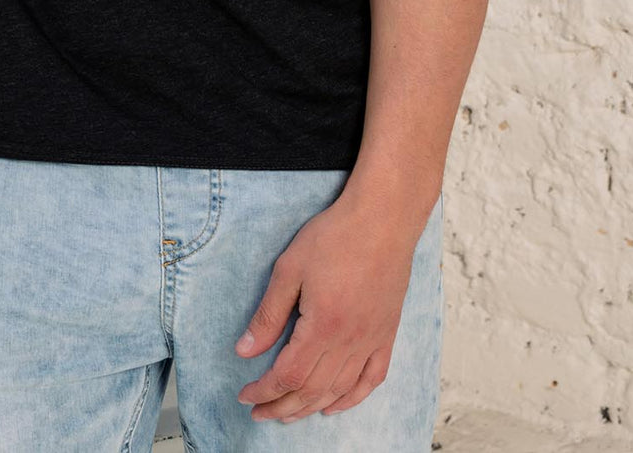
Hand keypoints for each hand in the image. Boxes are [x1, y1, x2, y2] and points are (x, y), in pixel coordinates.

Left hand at [234, 190, 420, 421]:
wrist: (382, 219)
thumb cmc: (336, 237)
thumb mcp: (290, 269)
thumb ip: (268, 314)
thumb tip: (245, 351)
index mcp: (323, 327)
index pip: (288, 375)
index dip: (264, 391)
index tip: (246, 396)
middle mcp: (350, 341)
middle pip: (312, 390)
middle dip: (282, 406)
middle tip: (259, 412)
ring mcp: (372, 340)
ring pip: (339, 389)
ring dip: (311, 407)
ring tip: (289, 413)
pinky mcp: (387, 333)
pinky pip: (372, 378)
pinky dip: (352, 398)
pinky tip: (336, 404)